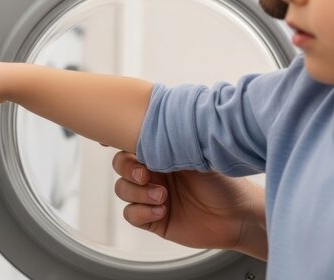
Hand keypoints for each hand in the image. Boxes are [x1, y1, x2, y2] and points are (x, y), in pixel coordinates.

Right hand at [112, 151, 266, 259]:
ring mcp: (152, 197)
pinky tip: (162, 210)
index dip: (118, 142)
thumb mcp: (198, 155)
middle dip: (127, 169)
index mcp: (162, 153)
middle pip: (120, 166)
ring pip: (122, 190)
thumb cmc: (225, 183)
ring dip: (137, 192)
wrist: (239, 216)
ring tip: (162, 196)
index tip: (113, 143)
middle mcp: (155, 173)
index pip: (131, 144)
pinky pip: (131, 214)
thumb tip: (149, 133)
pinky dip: (142, 212)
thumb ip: (172, 143)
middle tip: (145, 175)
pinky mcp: (154, 219)